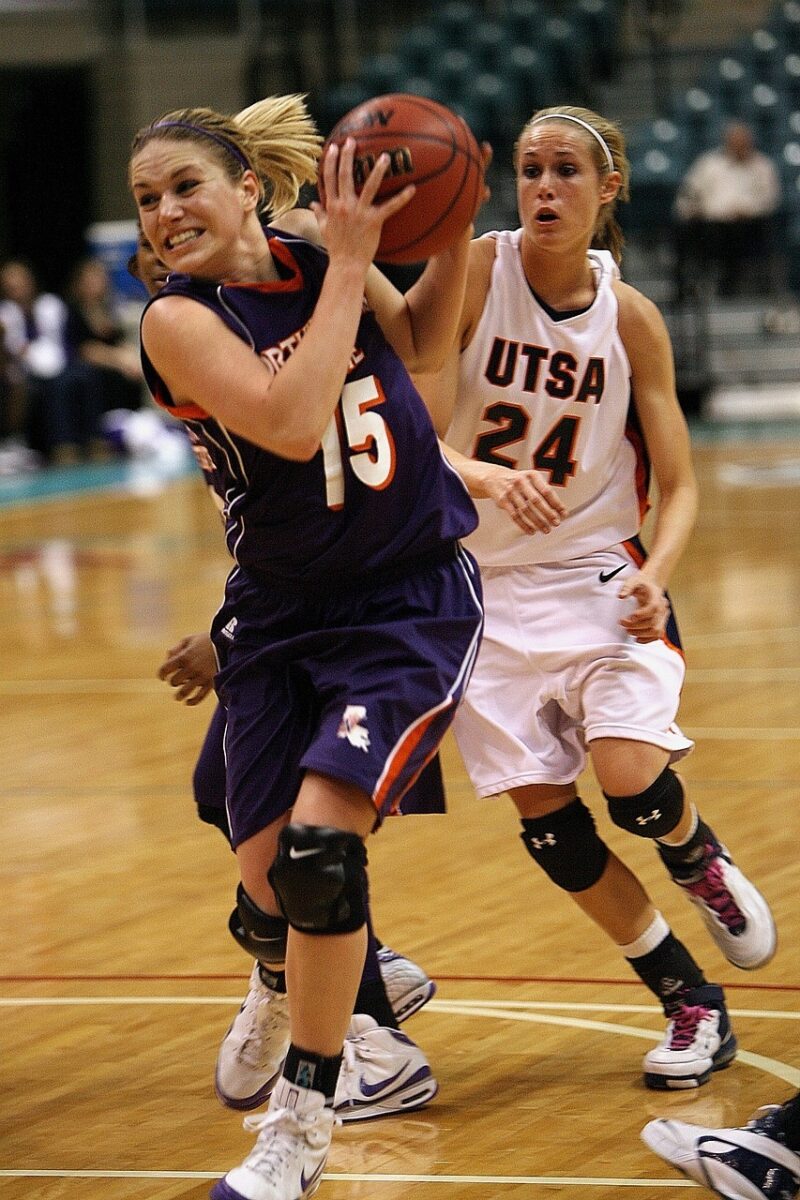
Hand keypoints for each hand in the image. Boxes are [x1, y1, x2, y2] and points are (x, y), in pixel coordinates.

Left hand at [157, 633, 215, 704]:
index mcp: (184, 656)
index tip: (162, 677)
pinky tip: (188, 702)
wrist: (230, 644)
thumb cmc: (207, 640)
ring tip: (178, 697)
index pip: (165, 669)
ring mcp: (201, 676)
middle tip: (176, 681)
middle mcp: (191, 668)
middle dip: (173, 682)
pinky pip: (199, 696)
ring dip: (179, 696)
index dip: (161, 674)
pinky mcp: (211, 682)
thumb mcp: (190, 639)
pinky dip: (192, 701)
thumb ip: (177, 648)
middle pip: (174, 681)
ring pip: (184, 692)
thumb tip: (168, 658)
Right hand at [310, 138, 415, 267]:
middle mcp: (344, 206)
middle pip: (344, 176)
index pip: (328, 178)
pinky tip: (412, 188)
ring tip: (385, 157)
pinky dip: (402, 198)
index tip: (333, 146)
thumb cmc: (336, 248)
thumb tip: (312, 204)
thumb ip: (319, 213)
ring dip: (377, 171)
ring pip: (369, 186)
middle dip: (347, 156)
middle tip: (352, 140)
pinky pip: (390, 207)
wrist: (346, 265)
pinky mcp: (374, 221)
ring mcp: (359, 212)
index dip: (330, 161)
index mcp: (332, 206)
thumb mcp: (323, 229)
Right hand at [485, 466, 566, 533]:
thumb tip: (558, 509)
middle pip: (536, 500)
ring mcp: (511, 492)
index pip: (546, 491)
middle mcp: (521, 482)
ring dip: (537, 522)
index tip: (563, 513)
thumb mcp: (531, 479)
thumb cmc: (517, 480)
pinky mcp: (503, 501)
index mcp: (532, 475)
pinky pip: (515, 516)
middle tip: (556, 522)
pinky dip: (524, 525)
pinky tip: (531, 530)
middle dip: (548, 513)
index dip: (556, 503)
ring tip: (545, 529)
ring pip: (526, 510)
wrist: (494, 478)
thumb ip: (543, 490)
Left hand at [618, 575, 668, 642]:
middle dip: (636, 625)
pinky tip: (637, 638)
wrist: (651, 585)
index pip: (653, 608)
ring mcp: (663, 616)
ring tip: (628, 631)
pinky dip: (648, 639)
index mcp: (656, 596)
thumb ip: (627, 587)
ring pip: (657, 631)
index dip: (642, 614)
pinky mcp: (661, 623)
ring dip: (641, 634)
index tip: (630, 617)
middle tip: (622, 623)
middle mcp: (662, 607)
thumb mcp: (633, 581)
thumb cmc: (641, 584)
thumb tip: (621, 596)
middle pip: (653, 621)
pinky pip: (658, 635)